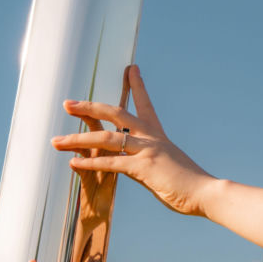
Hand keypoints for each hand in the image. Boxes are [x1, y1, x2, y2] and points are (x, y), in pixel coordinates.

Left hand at [51, 64, 214, 216]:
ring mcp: (147, 149)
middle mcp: (151, 136)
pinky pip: (111, 162)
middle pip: (115, 113)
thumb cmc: (189, 183)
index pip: (144, 103)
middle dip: (89, 107)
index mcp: (157, 134)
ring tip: (56, 141)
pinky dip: (90, 162)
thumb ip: (149, 160)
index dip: (137, 85)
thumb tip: (138, 163)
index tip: (130, 68)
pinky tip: (73, 163)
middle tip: (67, 104)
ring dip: (78, 139)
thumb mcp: (167, 165)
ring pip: (106, 138)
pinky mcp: (144, 167)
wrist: (206, 193)